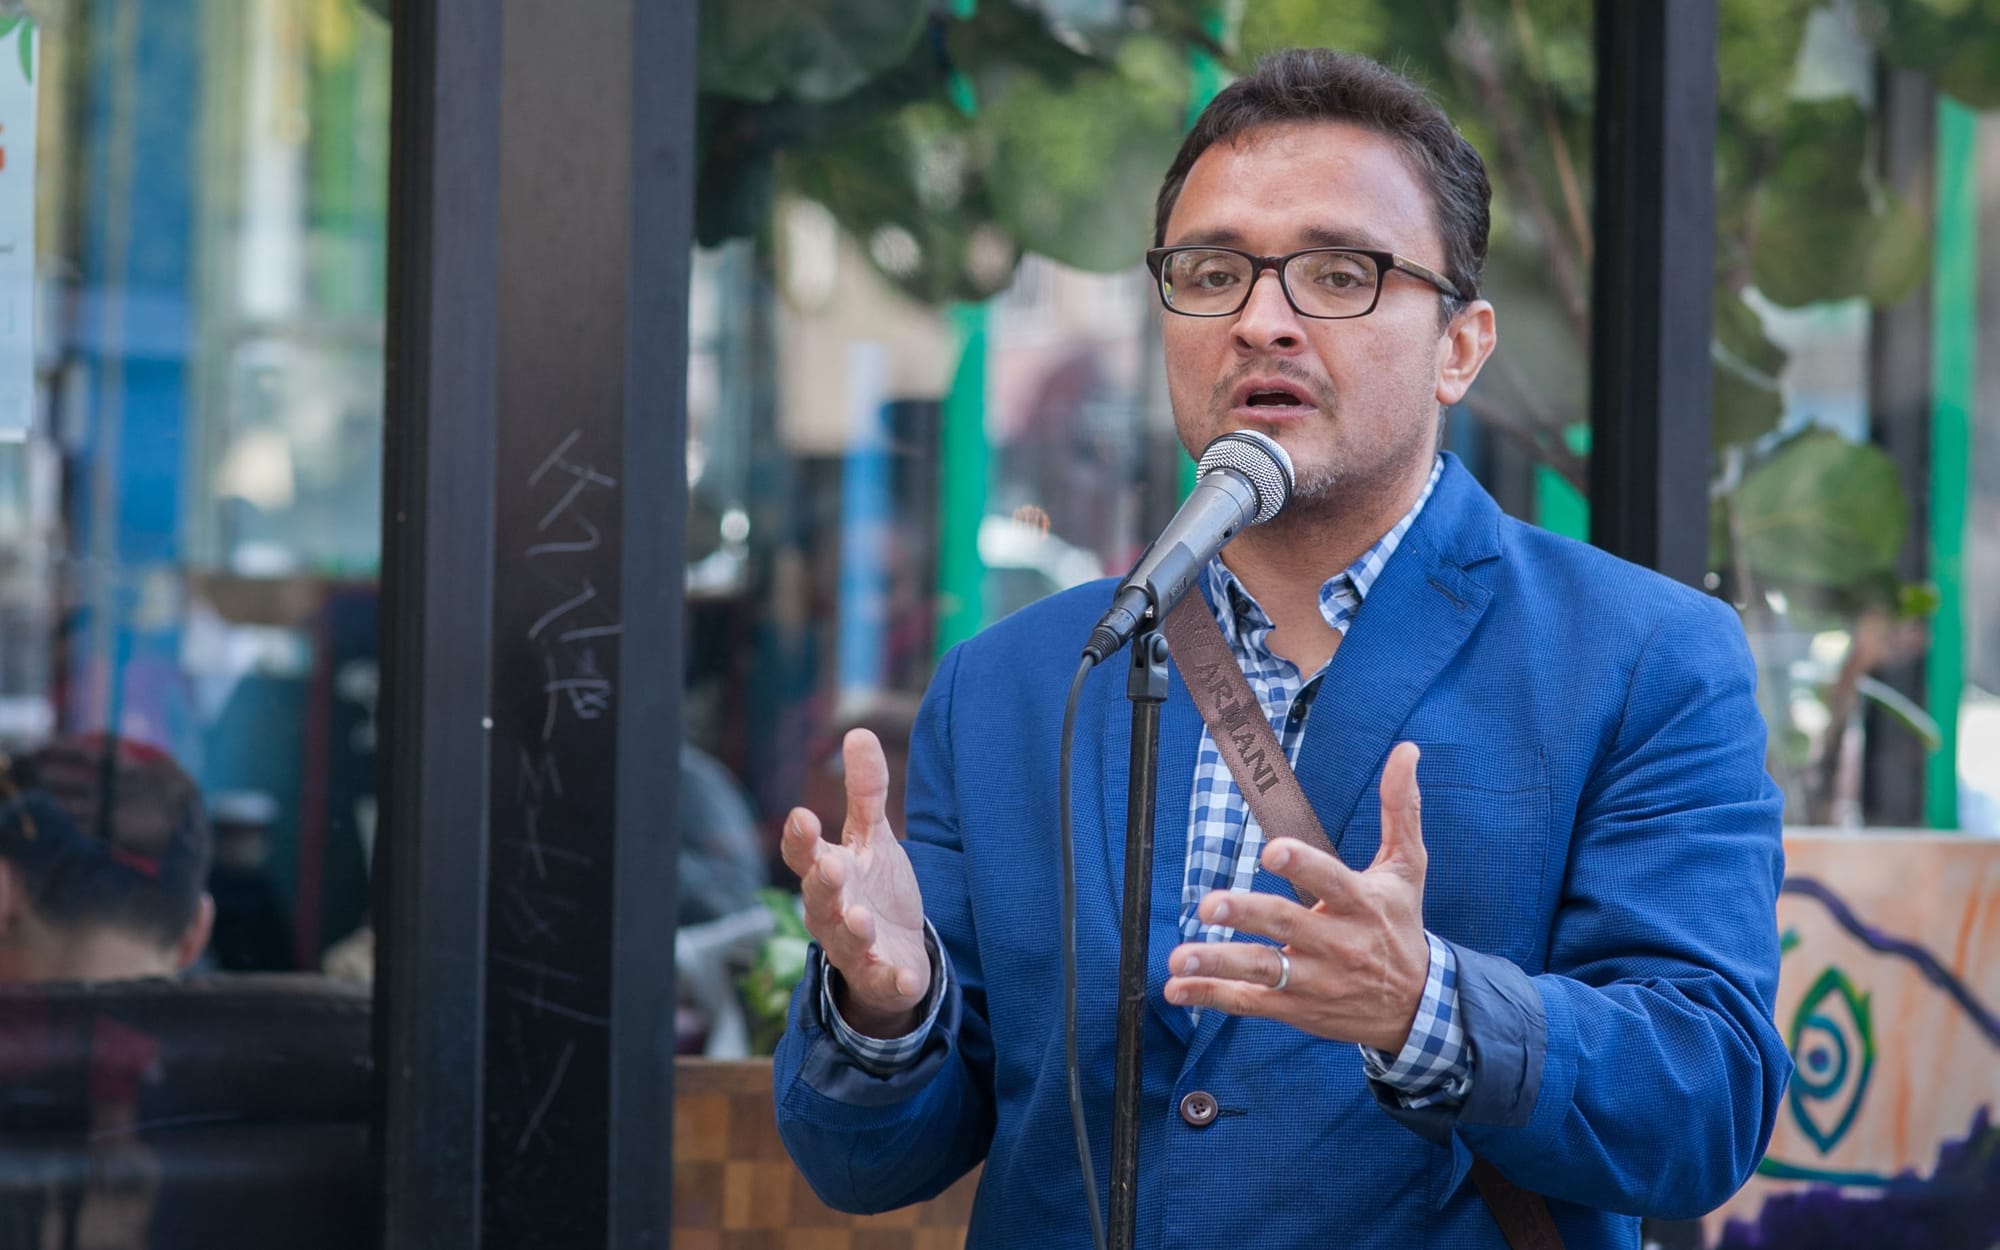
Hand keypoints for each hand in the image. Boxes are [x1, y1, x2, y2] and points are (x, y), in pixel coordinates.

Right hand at [780, 729, 930, 1037]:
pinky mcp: (882, 977)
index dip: (800, 839)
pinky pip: (883, 981)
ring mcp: (855, 948)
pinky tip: (905, 976)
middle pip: (818, 898)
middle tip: (830, 866)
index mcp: (828, 873)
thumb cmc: (875, 890)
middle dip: (823, 883)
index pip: (803, 854)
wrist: (894, 957)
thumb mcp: (873, 838)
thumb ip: (865, 793)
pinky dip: (893, 980)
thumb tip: (858, 731)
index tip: (803, 816)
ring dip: (852, 929)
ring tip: (860, 917)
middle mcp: (833, 912)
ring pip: (845, 941)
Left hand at [1163, 741, 1429, 1052]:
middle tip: (1209, 905)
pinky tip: (1176, 988)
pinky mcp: (1296, 1007)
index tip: (1272, 851)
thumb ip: (1401, 809)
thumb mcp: (1408, 868)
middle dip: (1247, 914)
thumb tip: (1406, 750)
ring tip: (1179, 957)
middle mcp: (1337, 943)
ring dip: (1218, 962)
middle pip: (1287, 925)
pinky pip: (1250, 1001)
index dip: (1303, 865)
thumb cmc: (1400, 925)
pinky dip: (1212, 995)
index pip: (1332, 881)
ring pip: (1263, 969)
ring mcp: (1314, 978)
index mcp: (1361, 903)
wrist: (1415, 1007)